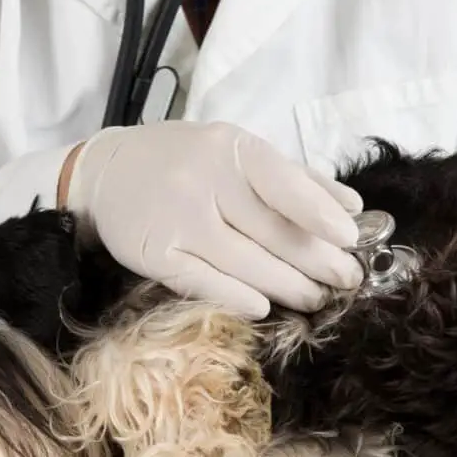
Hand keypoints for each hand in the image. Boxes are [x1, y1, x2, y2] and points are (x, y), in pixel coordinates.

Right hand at [61, 121, 364, 317]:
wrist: (105, 173)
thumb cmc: (185, 162)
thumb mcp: (235, 152)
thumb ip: (293, 177)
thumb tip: (351, 207)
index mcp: (231, 149)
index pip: (284, 182)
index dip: (320, 212)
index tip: (351, 239)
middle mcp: (203, 180)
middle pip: (271, 230)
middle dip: (316, 260)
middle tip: (346, 281)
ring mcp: (177, 218)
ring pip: (244, 261)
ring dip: (287, 286)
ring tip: (317, 299)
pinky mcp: (154, 253)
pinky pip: (203, 282)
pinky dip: (237, 297)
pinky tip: (264, 307)